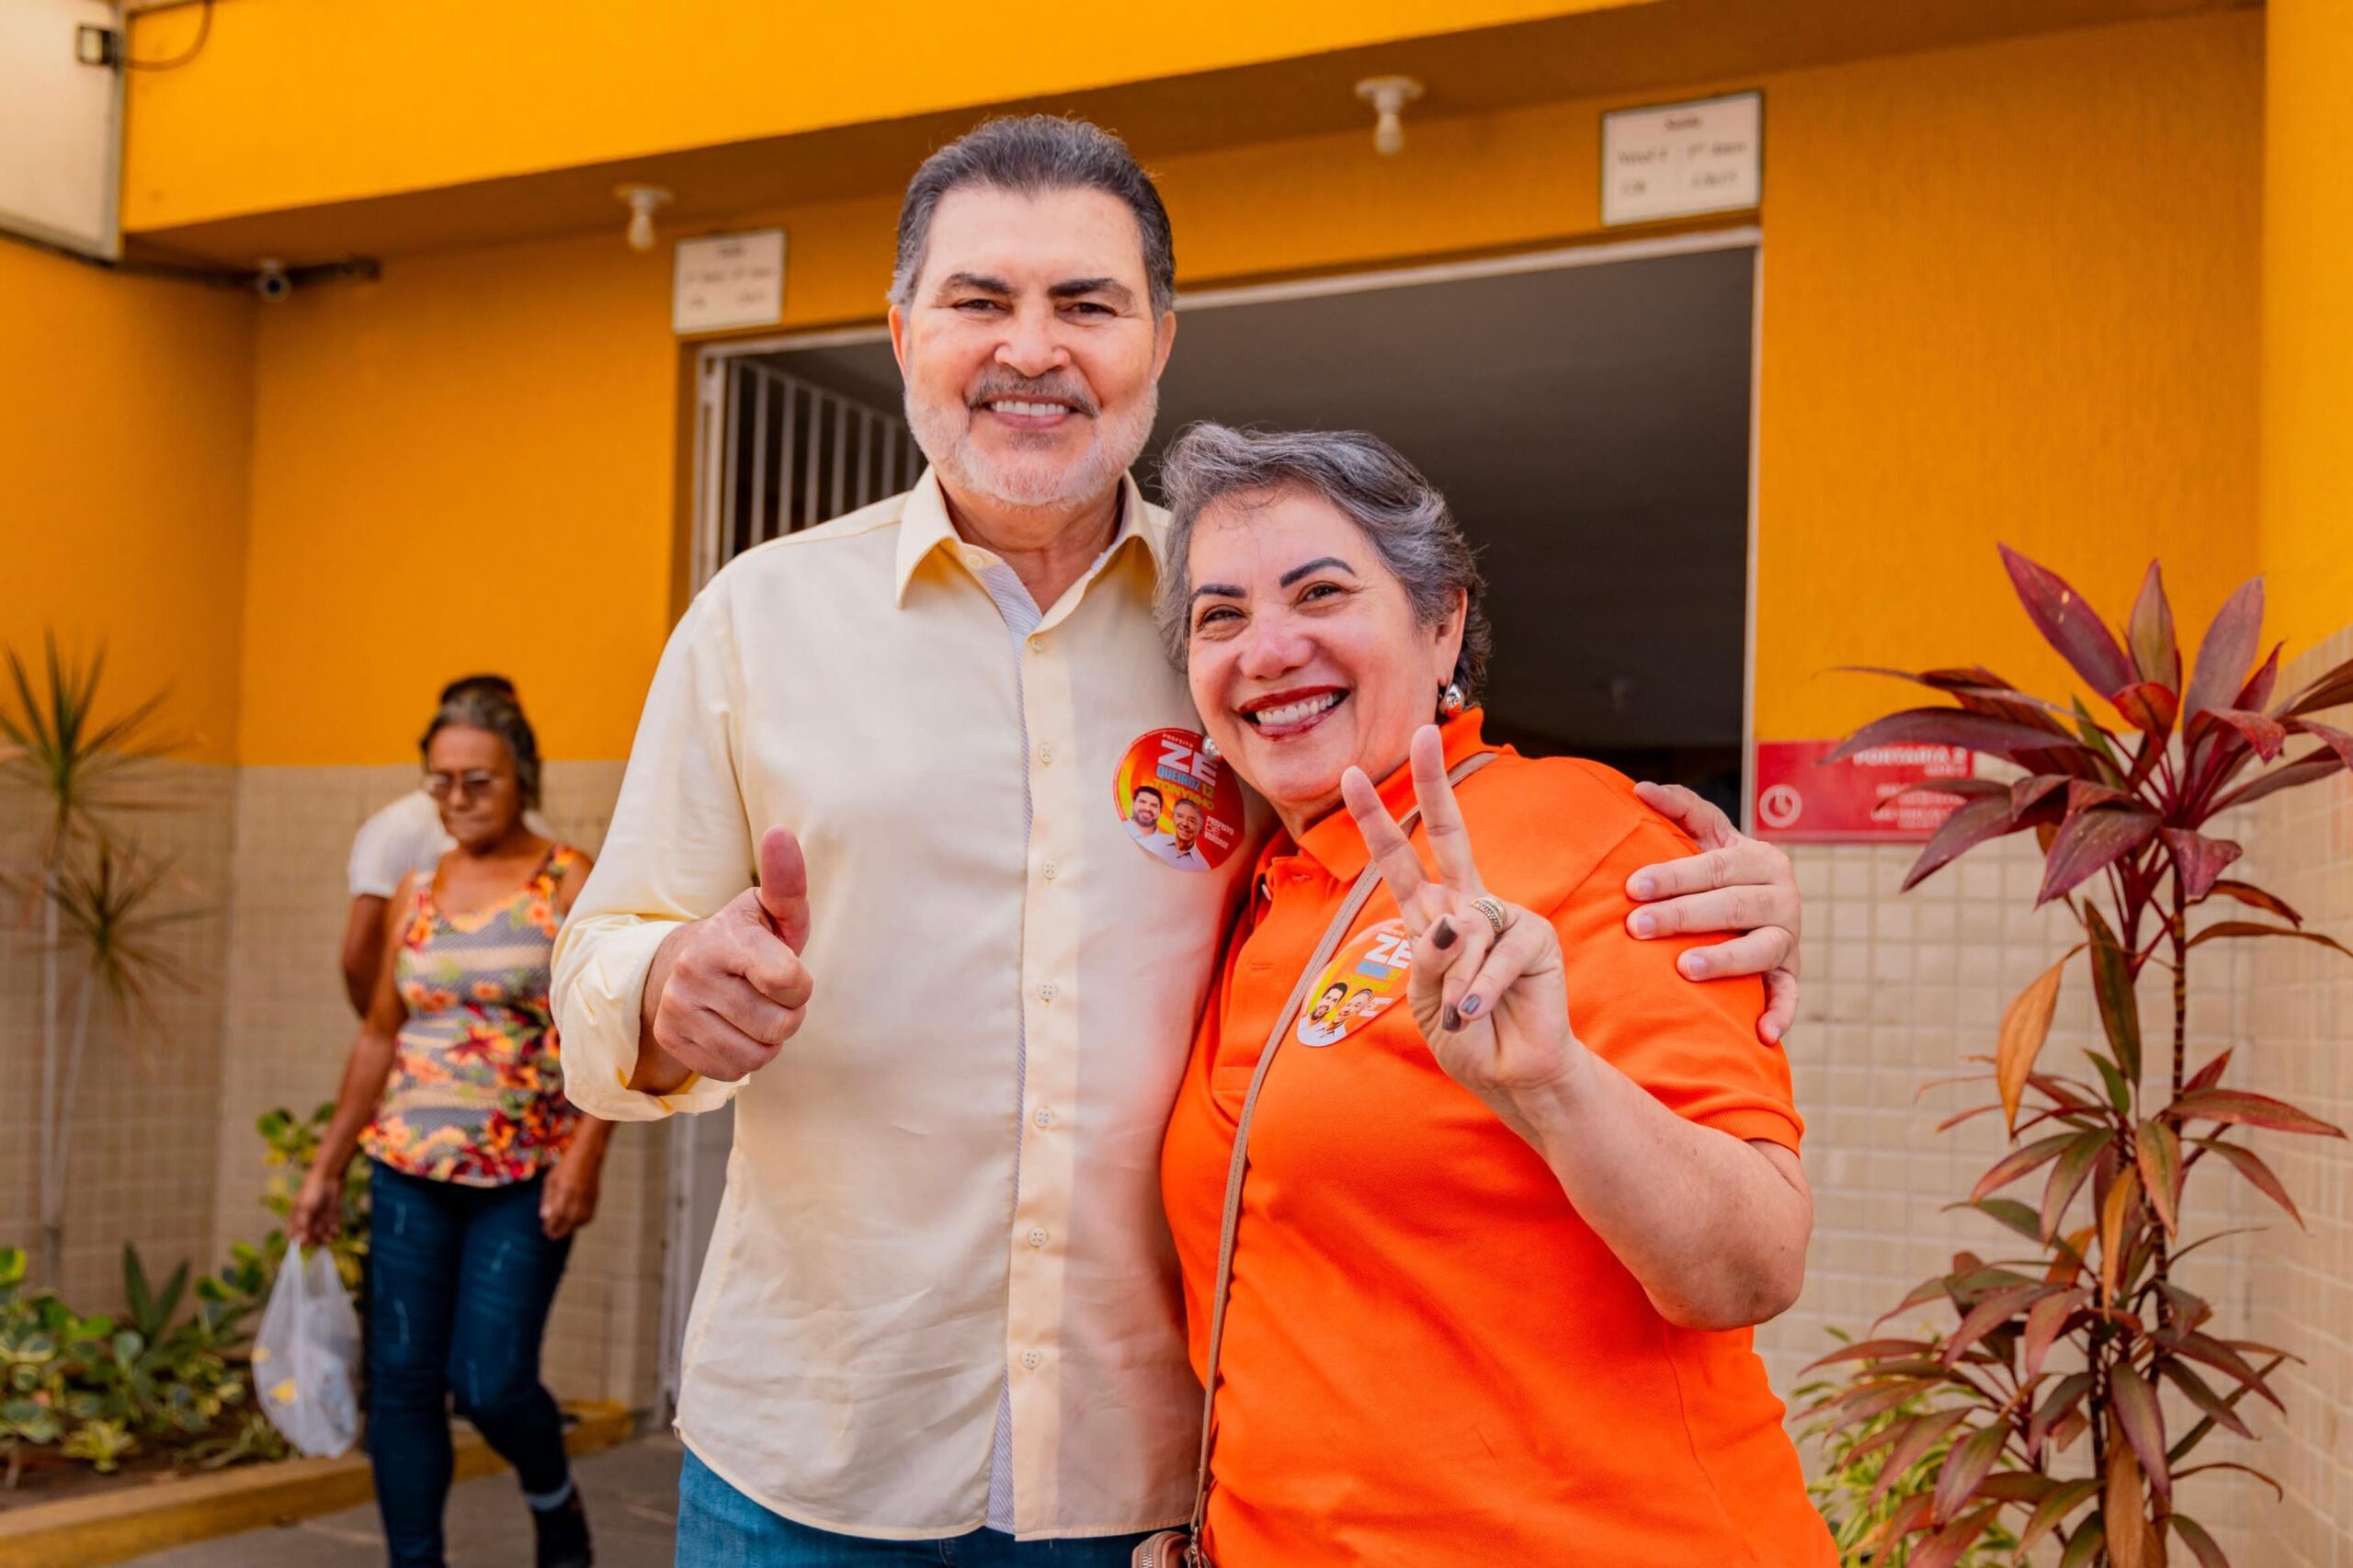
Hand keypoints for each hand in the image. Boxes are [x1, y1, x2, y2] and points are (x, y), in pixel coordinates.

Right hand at [288, 1165, 341, 1246]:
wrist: (329, 1176)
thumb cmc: (312, 1191)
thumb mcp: (305, 1208)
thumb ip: (303, 1225)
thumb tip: (300, 1242)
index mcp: (295, 1218)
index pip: (294, 1236)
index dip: (300, 1241)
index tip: (307, 1242)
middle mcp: (307, 1220)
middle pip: (309, 1237)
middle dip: (315, 1240)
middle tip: (322, 1238)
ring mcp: (319, 1218)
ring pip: (321, 1235)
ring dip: (326, 1238)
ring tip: (331, 1235)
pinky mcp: (331, 1216)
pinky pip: (331, 1228)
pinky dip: (334, 1231)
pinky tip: (336, 1231)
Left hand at [540, 1149, 602, 1238]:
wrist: (588, 1153)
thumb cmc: (566, 1165)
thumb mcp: (551, 1179)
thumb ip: (547, 1198)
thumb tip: (544, 1216)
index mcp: (564, 1189)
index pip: (557, 1214)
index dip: (551, 1225)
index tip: (545, 1231)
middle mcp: (577, 1194)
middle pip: (569, 1220)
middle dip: (560, 1230)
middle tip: (552, 1236)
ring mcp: (588, 1196)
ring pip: (580, 1219)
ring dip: (571, 1228)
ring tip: (562, 1230)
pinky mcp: (595, 1196)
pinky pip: (589, 1214)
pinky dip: (582, 1222)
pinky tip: (575, 1223)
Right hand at [645, 826, 814, 1082]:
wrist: (679, 965)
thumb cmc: (744, 939)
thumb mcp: (769, 910)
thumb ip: (787, 882)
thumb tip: (780, 832)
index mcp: (725, 938)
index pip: (790, 983)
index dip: (800, 986)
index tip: (786, 972)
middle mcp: (693, 972)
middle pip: (779, 1025)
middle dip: (787, 1015)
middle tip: (769, 995)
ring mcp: (677, 1009)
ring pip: (757, 1055)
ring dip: (767, 1040)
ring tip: (752, 1012)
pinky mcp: (671, 1040)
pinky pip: (731, 1072)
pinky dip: (743, 1057)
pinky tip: (732, 1030)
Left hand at [1340, 726, 1584, 1107]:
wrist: (1511, 1075)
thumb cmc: (1465, 1037)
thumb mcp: (1424, 1000)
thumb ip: (1427, 959)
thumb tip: (1451, 921)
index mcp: (1430, 917)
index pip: (1400, 860)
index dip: (1376, 818)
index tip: (1354, 774)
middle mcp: (1467, 907)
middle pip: (1450, 834)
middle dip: (1433, 784)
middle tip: (1423, 733)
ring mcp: (1503, 917)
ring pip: (1464, 928)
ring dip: (1455, 981)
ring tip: (1462, 1014)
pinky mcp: (1535, 936)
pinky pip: (1495, 954)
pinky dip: (1480, 989)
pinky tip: (1477, 1011)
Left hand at [1625, 781, 1800, 1043]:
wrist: (1754, 902)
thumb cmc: (1716, 868)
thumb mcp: (1705, 834)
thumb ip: (1679, 808)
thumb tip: (1639, 789)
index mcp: (1760, 858)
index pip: (1716, 866)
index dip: (1674, 875)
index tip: (1632, 887)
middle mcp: (1782, 896)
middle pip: (1733, 906)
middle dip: (1683, 916)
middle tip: (1638, 926)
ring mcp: (1788, 937)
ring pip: (1761, 949)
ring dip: (1725, 960)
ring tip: (1685, 968)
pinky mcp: (1791, 973)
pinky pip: (1790, 995)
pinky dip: (1782, 1014)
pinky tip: (1763, 1033)